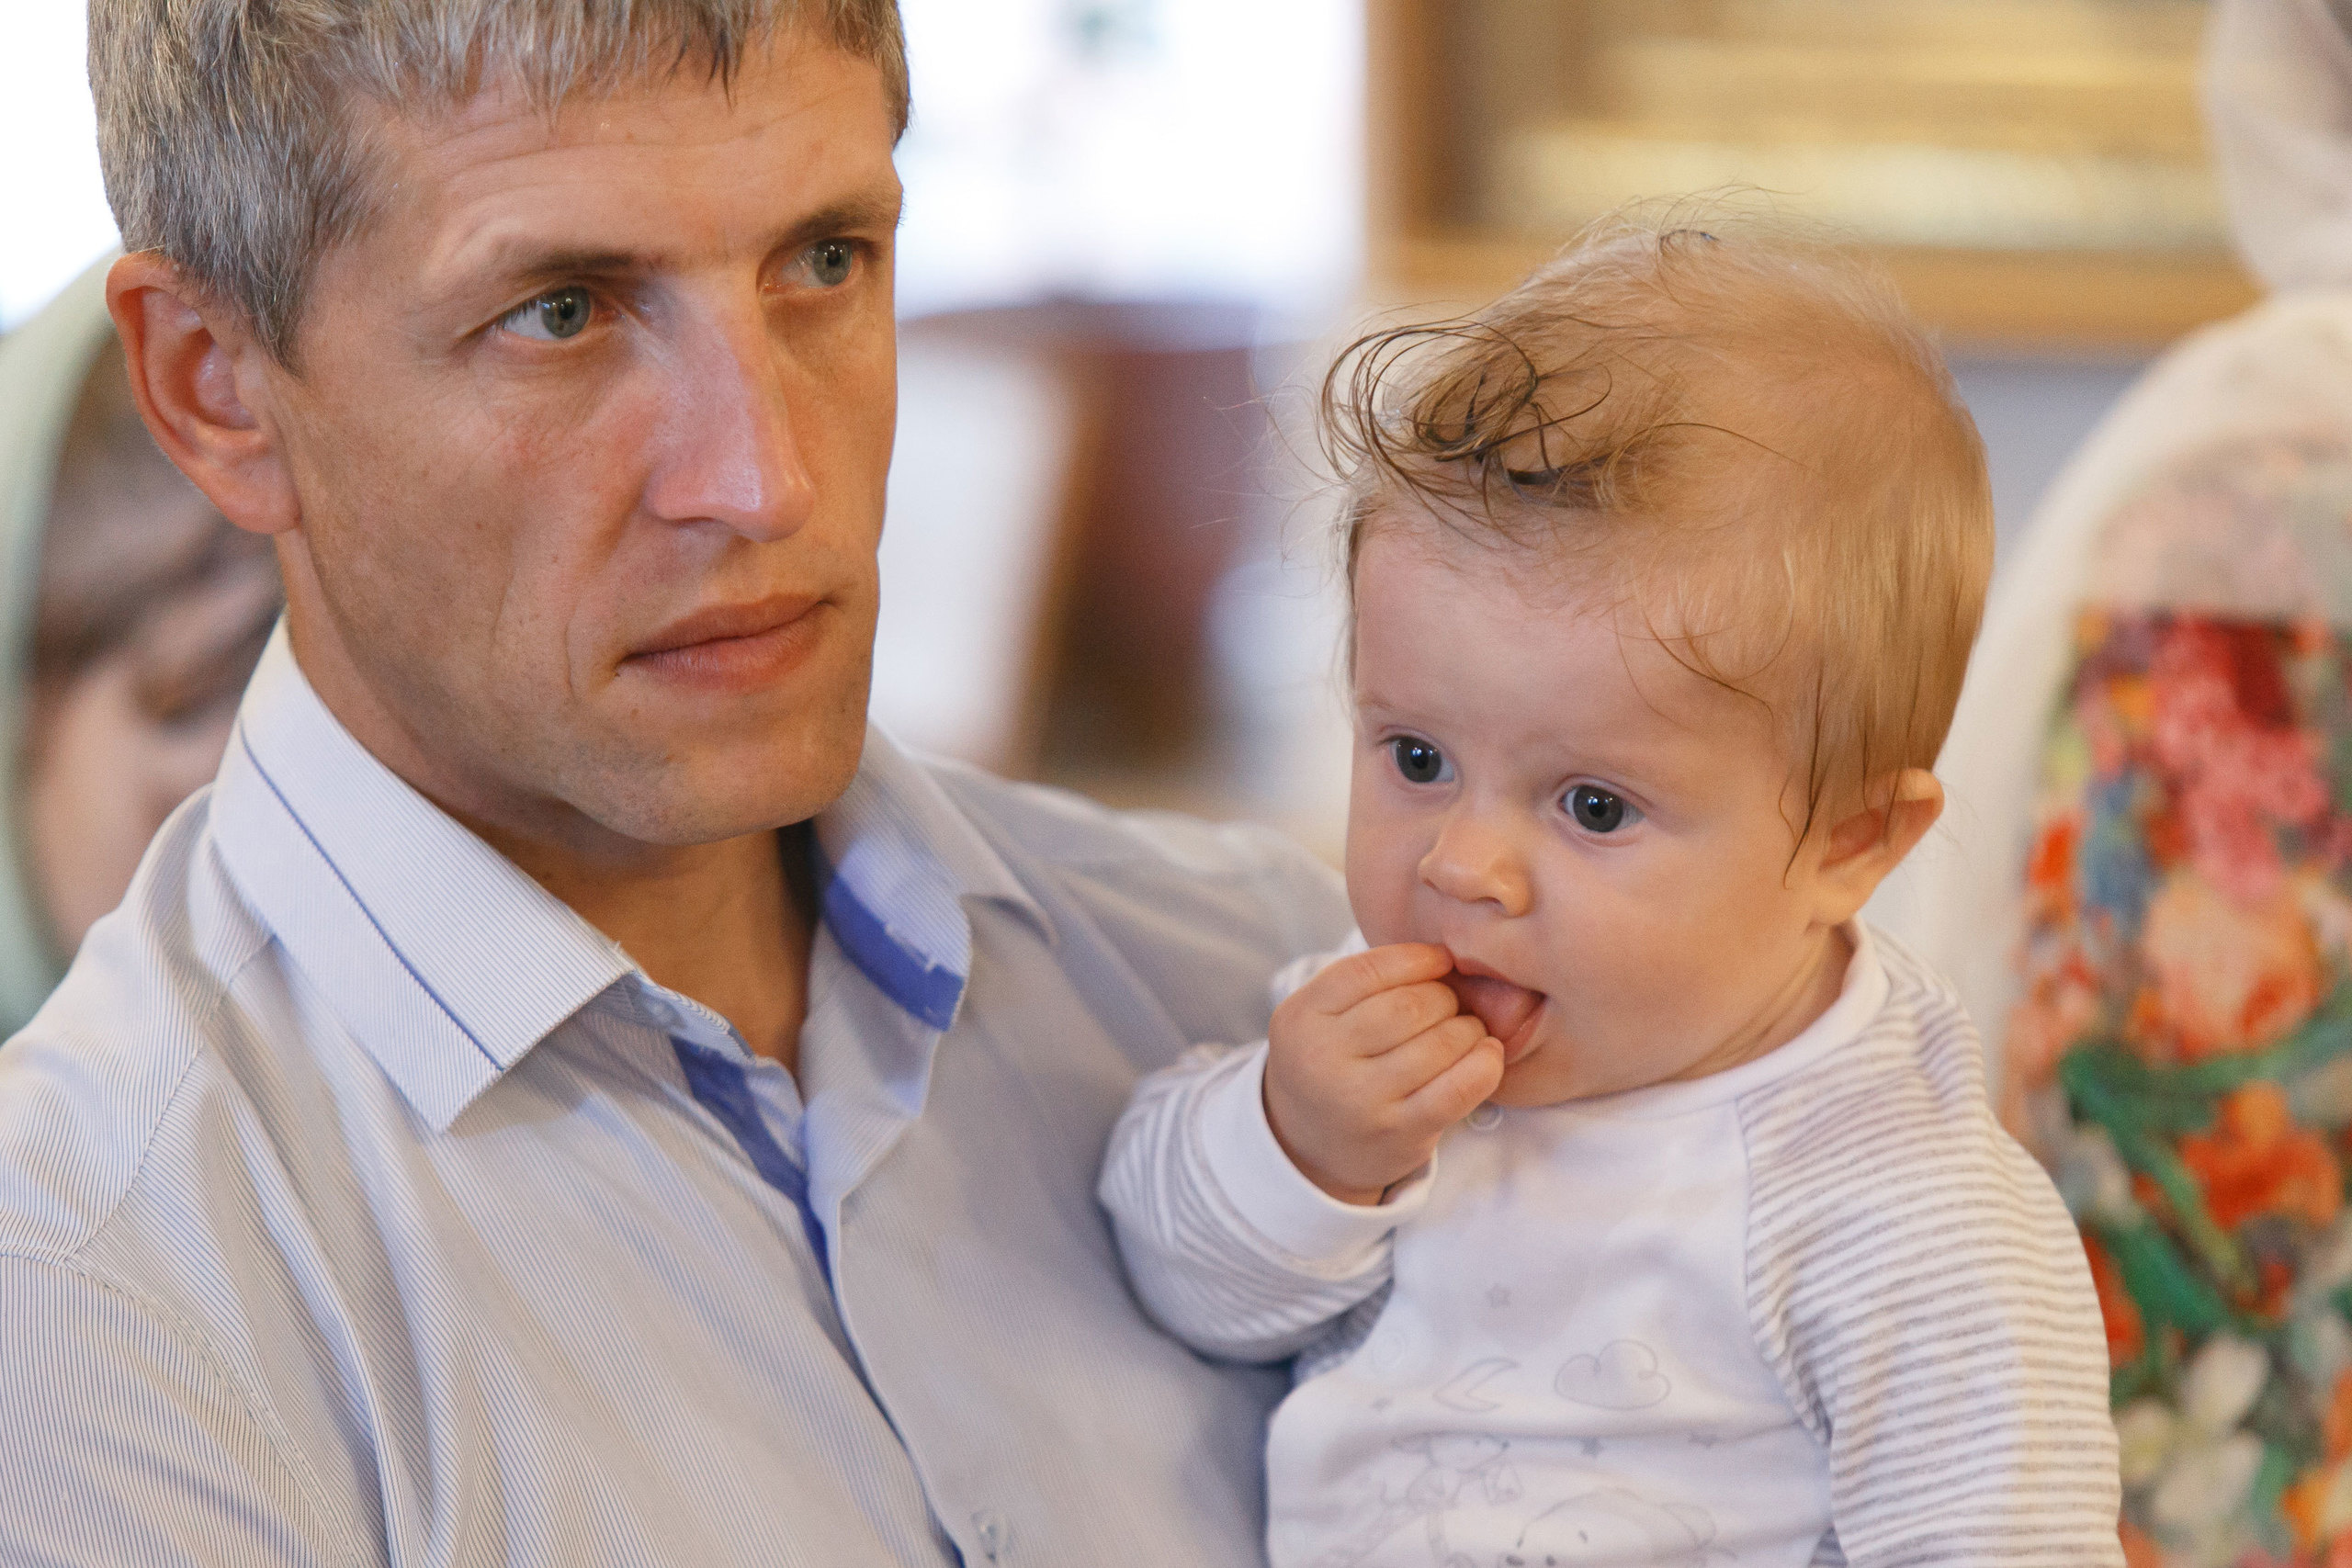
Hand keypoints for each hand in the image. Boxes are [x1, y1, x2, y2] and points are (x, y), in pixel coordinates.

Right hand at [1264, 944, 1505, 1205]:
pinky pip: (1458, 1090)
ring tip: (1467, 1031)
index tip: (1440, 961)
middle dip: (1444, 997)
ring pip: (1439, 1043)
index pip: (1369, 971)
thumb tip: (1446, 957)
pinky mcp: (1399, 1133)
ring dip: (1468, 1029)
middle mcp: (1323, 1060)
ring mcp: (1360, 1101)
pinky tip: (1487, 1054)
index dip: (1416, 959)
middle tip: (1451, 1005)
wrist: (1309, 1145)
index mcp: (1301, 1018)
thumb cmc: (1330, 1062)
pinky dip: (1484, 1065)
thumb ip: (1365, 983)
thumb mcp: (1320, 1015)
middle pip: (1410, 1006)